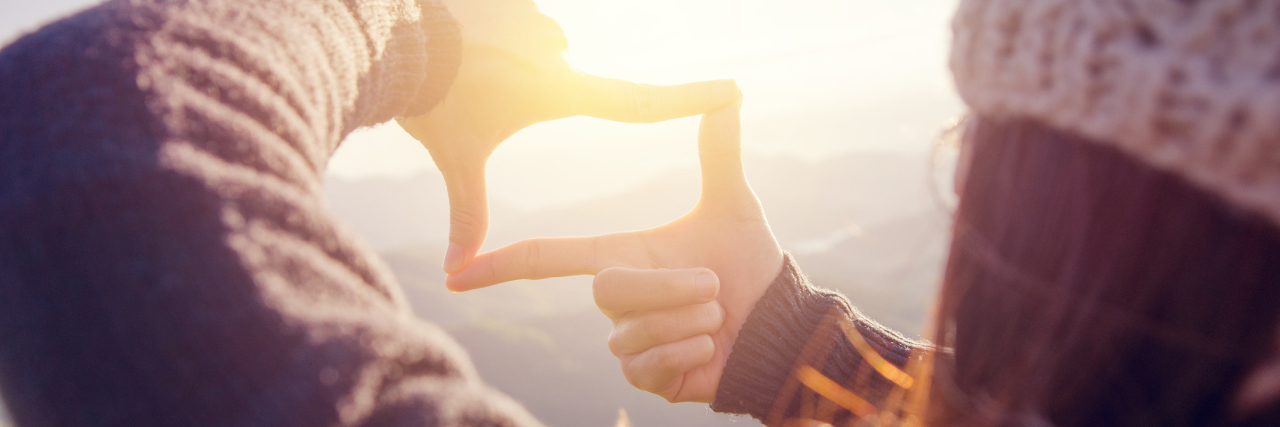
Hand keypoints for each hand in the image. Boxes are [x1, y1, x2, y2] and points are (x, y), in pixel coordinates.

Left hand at [397, 0, 739, 272]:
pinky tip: (460, 39)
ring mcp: (540, 18)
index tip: (731, 90)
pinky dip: (493, 30)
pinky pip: (517, 19)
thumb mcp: (456, 158)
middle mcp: (561, 51)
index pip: (640, 103)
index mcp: (561, 91)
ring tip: (469, 68)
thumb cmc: (432, 102)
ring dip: (510, 58)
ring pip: (539, 46)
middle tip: (487, 93)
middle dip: (529, 88)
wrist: (395, 37)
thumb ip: (466, 211)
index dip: (689, 101)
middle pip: (566, 79)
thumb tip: (457, 274)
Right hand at [446, 103, 783, 402]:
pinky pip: (648, 367)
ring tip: (714, 315)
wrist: (777, 323)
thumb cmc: (749, 265)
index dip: (502, 265)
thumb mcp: (732, 205)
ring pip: (632, 332)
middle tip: (712, 285)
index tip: (457, 272)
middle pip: (608, 289)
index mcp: (620, 255)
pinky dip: (689, 352)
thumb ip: (718, 153)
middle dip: (669, 286)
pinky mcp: (644, 378)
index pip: (549, 259)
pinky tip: (709, 346)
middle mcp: (615, 300)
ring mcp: (626, 342)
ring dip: (689, 320)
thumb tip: (729, 93)